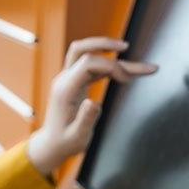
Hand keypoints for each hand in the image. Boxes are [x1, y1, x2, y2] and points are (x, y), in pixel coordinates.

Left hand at [27, 37, 157, 178]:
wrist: (51, 144)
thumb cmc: (64, 142)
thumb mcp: (77, 137)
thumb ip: (85, 119)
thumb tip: (94, 102)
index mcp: (64, 90)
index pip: (87, 63)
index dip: (110, 65)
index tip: (127, 79)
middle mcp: (64, 80)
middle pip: (81, 49)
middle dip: (104, 44)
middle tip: (127, 47)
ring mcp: (68, 79)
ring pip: (88, 55)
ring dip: (110, 53)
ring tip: (137, 64)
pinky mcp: (75, 83)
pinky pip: (92, 67)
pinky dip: (109, 66)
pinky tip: (126, 72)